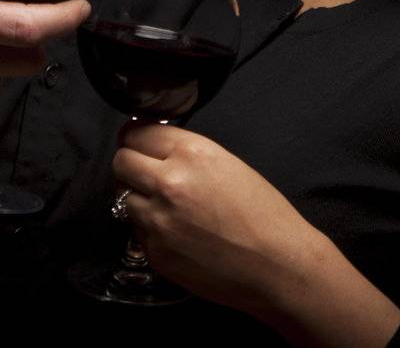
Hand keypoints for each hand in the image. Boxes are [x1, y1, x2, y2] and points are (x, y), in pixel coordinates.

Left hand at [112, 122, 313, 315]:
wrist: (278, 266)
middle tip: (146, 174)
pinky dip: (150, 230)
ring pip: (124, 198)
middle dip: (131, 166)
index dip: (136, 138)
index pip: (136, 133)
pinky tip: (179, 234)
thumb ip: (184, 153)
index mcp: (190, 153)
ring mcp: (158, 221)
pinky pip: (138, 231)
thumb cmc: (264, 216)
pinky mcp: (156, 253)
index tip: (138, 144)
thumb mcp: (227, 164)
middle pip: (121, 162)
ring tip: (169, 208)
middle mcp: (168, 183)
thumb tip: (152, 148)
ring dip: (138, 199)